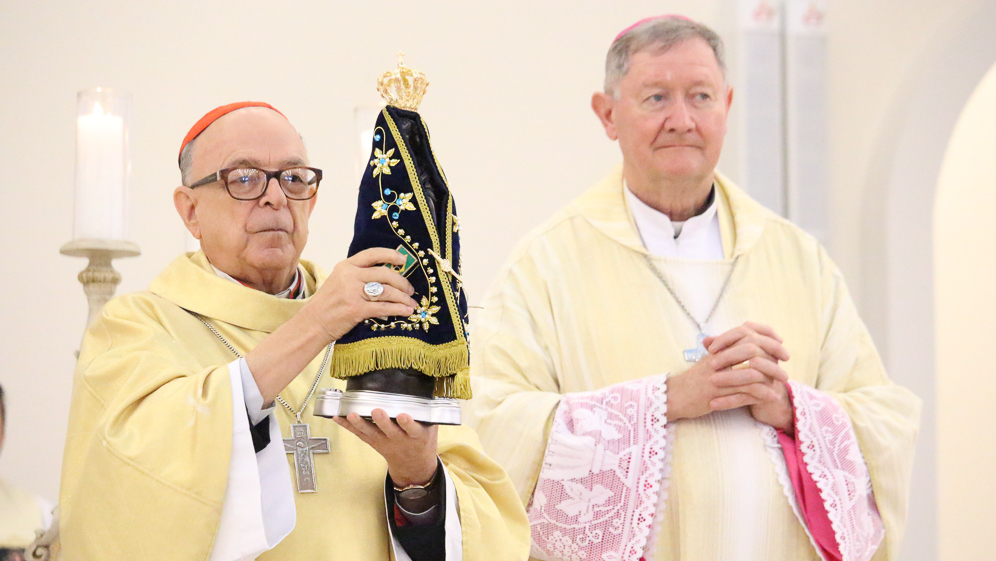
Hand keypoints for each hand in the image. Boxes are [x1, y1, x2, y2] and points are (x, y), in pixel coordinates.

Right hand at [306, 248, 418, 340]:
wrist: (312, 324)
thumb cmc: (328, 304)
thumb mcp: (339, 281)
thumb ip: (358, 275)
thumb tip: (387, 275)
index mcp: (345, 266)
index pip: (372, 254)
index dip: (391, 255)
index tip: (404, 260)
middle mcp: (349, 276)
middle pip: (384, 274)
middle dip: (402, 282)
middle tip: (410, 290)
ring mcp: (352, 292)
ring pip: (387, 291)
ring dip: (403, 298)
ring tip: (411, 303)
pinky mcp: (356, 309)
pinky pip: (384, 308)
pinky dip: (399, 310)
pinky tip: (406, 311)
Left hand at [333, 409, 438, 487]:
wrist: (413, 465)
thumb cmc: (421, 440)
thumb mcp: (431, 427)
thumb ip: (428, 411)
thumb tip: (426, 385)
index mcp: (416, 435)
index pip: (412, 429)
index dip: (408, 423)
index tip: (404, 415)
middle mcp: (399, 439)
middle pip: (389, 431)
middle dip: (382, 421)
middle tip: (376, 411)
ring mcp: (384, 442)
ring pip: (371, 433)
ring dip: (360, 424)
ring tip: (352, 415)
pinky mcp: (373, 442)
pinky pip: (360, 434)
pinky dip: (348, 426)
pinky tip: (338, 417)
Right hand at [667, 322, 791, 430]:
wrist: (674, 396)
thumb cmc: (694, 380)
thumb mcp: (709, 361)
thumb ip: (725, 351)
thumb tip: (746, 344)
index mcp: (718, 349)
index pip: (745, 333)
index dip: (765, 336)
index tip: (780, 342)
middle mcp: (718, 359)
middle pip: (751, 350)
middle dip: (773, 356)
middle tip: (786, 363)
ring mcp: (717, 376)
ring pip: (751, 373)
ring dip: (771, 378)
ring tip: (783, 383)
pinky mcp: (716, 393)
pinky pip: (744, 393)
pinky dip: (760, 394)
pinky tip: (771, 397)